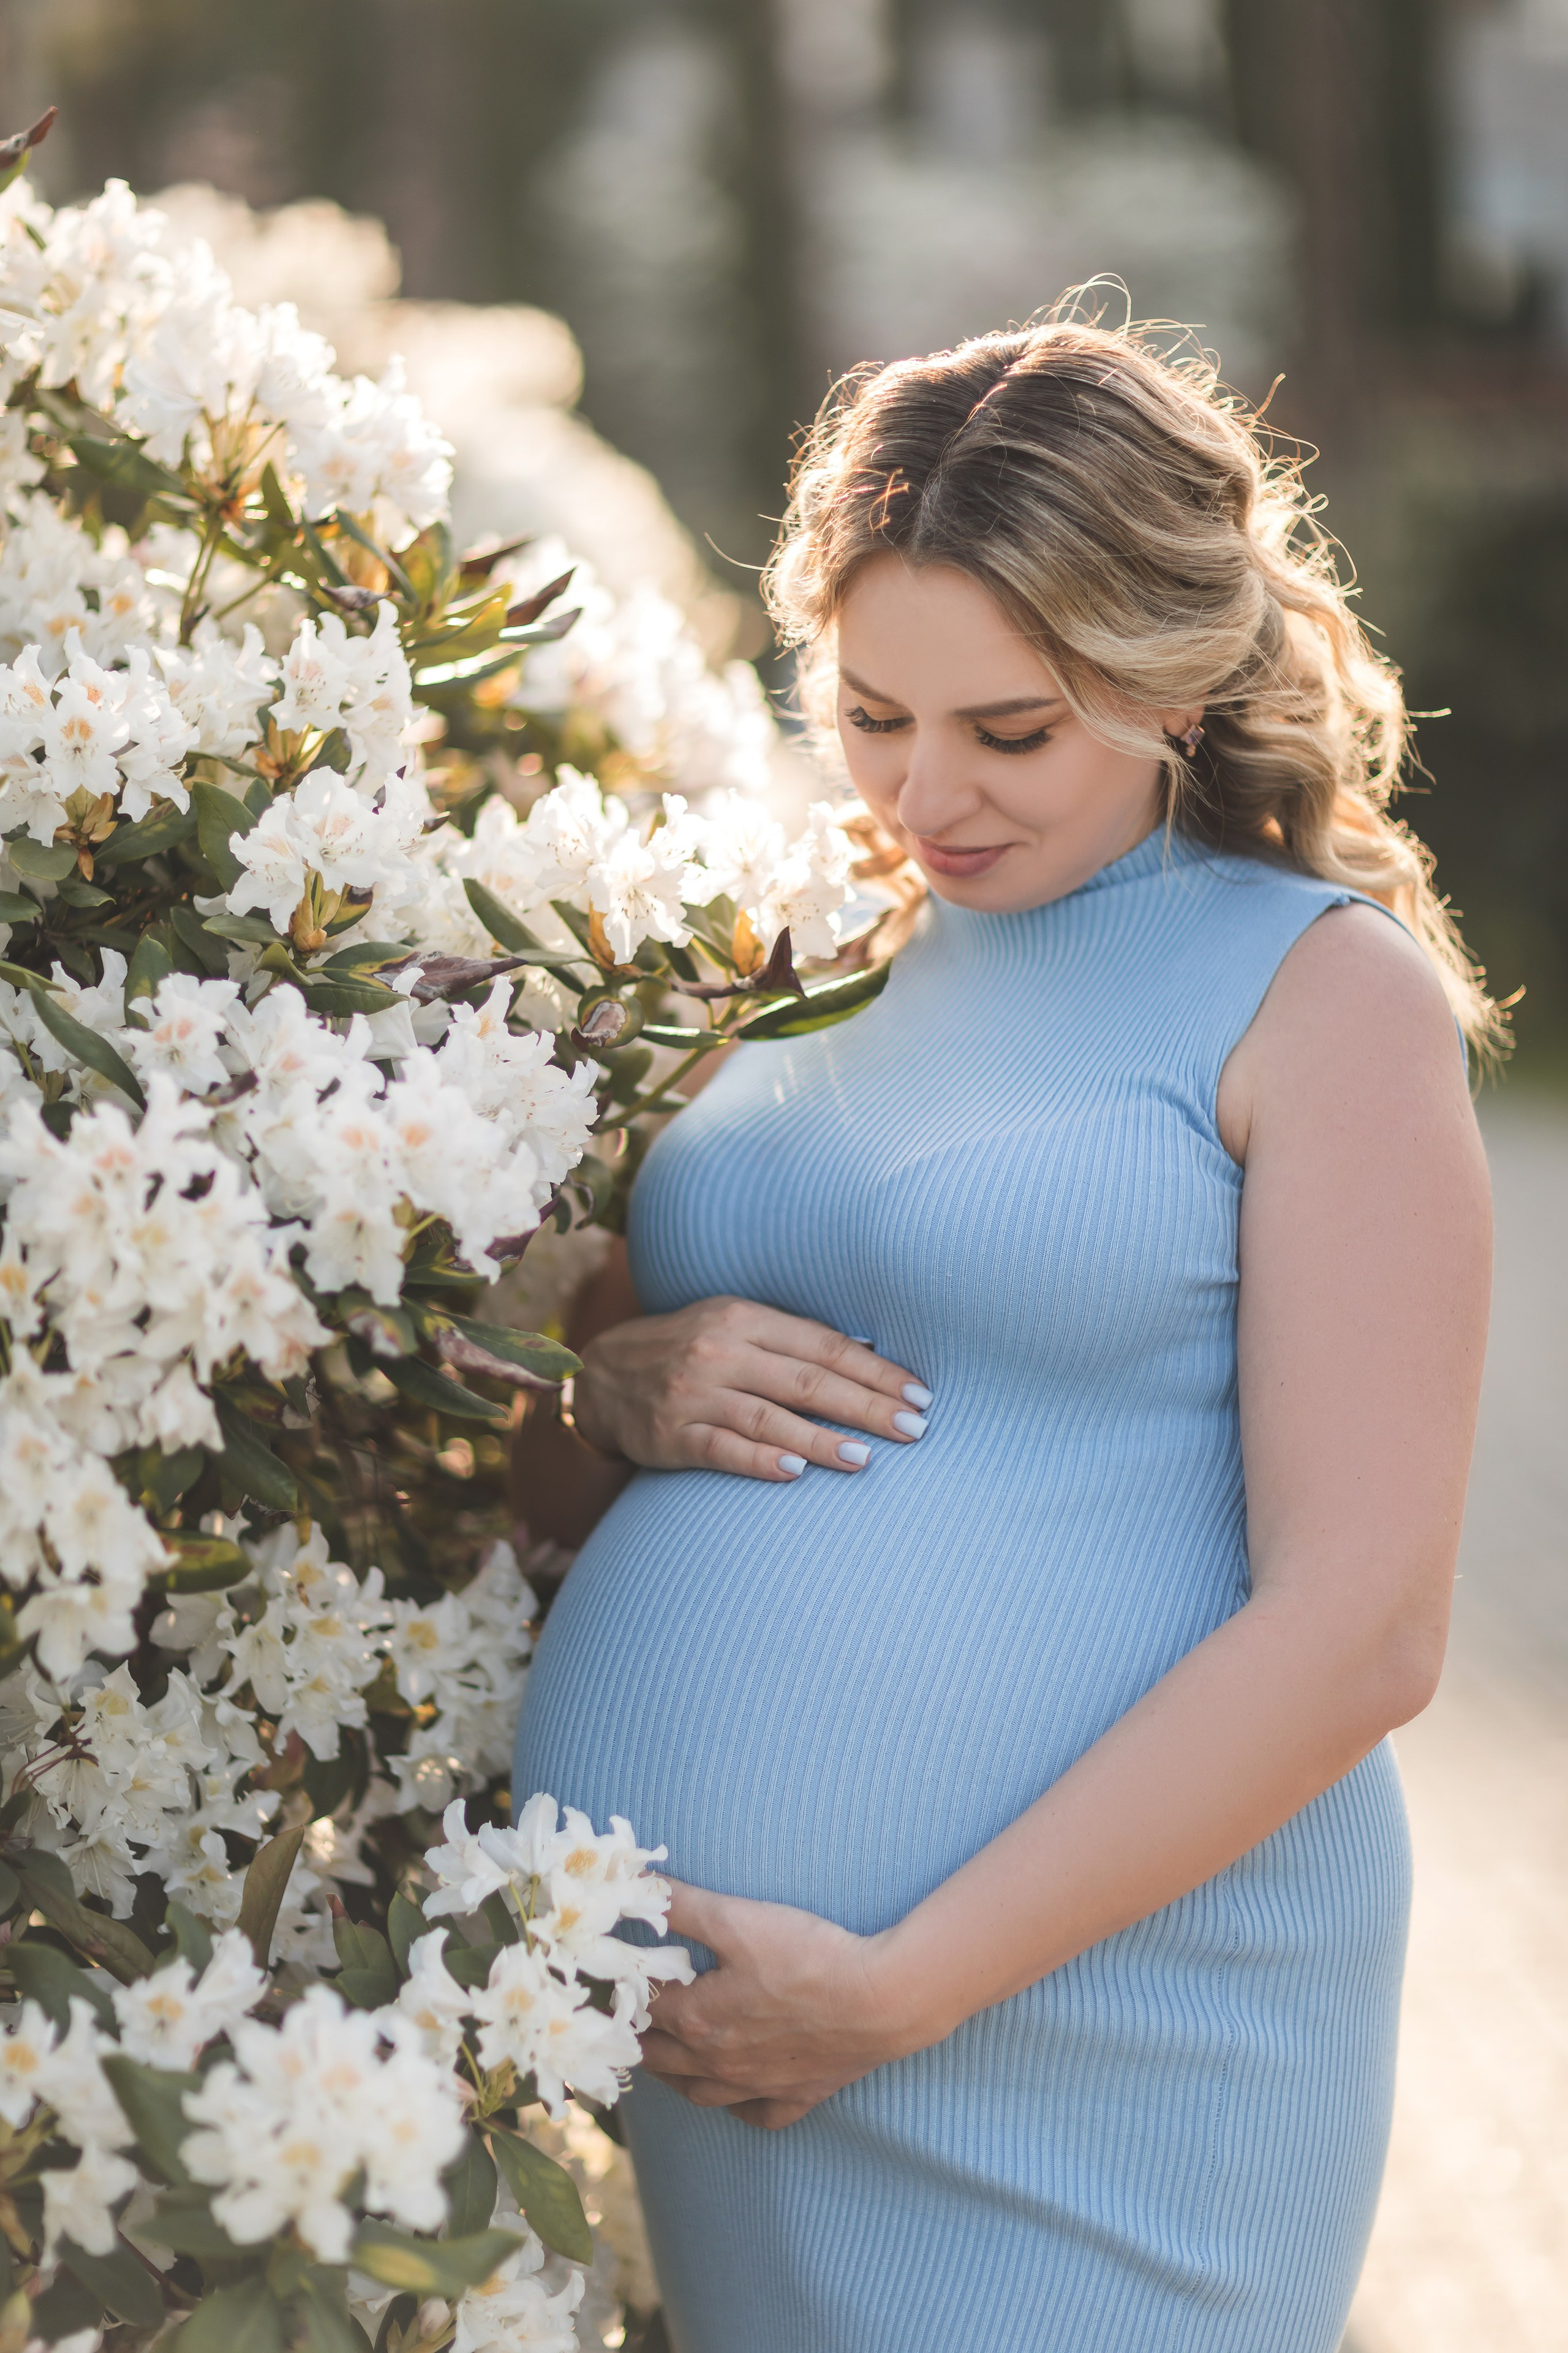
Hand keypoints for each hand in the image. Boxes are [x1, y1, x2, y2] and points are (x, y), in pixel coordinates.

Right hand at [571, 1297, 932, 1481]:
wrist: (604, 1375)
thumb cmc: (690, 1350)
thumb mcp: (735, 1326)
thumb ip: (792, 1342)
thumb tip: (872, 1361)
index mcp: (745, 1319)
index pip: (825, 1346)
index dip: (876, 1371)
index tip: (919, 1395)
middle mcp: (720, 1352)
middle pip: (807, 1381)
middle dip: (866, 1406)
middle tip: (914, 1429)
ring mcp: (693, 1393)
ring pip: (769, 1418)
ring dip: (821, 1440)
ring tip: (867, 1458)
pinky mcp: (670, 1434)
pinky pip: (721, 1449)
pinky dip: (760, 1461)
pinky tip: (796, 1473)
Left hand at [639, 1883, 928, 2129]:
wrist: (880, 2001)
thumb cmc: (808, 1957)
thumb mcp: (736, 1918)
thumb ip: (683, 1905)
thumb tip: (639, 1889)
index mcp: (696, 2019)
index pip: (640, 2005)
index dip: (622, 1986)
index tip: (609, 1975)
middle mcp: (717, 2063)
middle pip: (658, 2056)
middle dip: (636, 2033)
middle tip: (625, 2012)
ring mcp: (757, 2085)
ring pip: (698, 2092)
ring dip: (673, 2073)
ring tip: (663, 2052)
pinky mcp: (796, 2096)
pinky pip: (755, 2114)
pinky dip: (738, 2105)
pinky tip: (735, 2091)